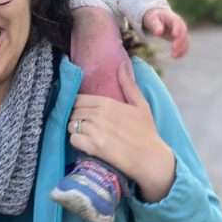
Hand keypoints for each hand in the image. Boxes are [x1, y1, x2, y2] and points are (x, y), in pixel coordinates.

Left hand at [68, 61, 175, 202]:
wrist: (150, 158)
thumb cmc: (146, 131)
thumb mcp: (141, 104)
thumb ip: (128, 84)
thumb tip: (124, 63)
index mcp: (107, 103)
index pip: (78, 99)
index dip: (78, 106)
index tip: (84, 112)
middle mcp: (99, 114)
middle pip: (73, 112)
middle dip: (77, 118)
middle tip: (86, 125)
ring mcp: (95, 130)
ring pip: (71, 125)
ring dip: (76, 130)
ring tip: (86, 135)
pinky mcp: (94, 146)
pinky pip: (73, 140)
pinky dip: (77, 142)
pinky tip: (87, 144)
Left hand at [142, 8, 188, 57]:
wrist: (159, 17)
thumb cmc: (155, 18)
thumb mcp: (152, 20)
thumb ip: (155, 25)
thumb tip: (158, 33)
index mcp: (172, 18)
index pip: (177, 22)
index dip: (177, 29)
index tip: (174, 36)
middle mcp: (180, 24)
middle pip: (183, 32)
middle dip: (179, 41)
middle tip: (173, 49)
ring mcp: (182, 32)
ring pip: (185, 40)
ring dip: (181, 48)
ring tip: (174, 56)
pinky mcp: (181, 38)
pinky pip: (185, 45)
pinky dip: (182, 51)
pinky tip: (176, 57)